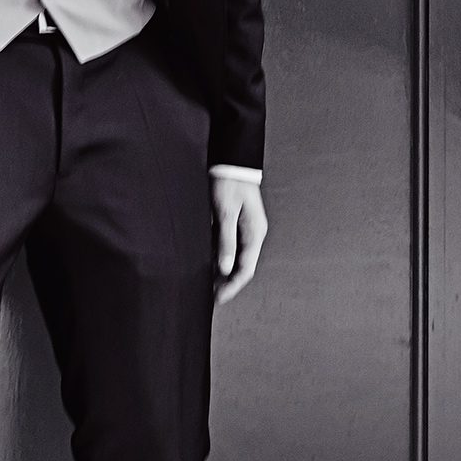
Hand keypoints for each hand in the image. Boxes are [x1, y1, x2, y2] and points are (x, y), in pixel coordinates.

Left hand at [213, 175, 267, 303]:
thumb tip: (226, 269)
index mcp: (254, 233)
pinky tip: (208, 263)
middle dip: (227, 282)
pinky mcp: (236, 223)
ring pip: (235, 257)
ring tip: (206, 282)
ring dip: (222, 271)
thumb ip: (226, 241)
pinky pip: (230, 246)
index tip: (219, 299)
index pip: (245, 269)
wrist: (231, 162)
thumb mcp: (225, 213)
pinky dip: (220, 257)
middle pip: (241, 266)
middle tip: (209, 295)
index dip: (232, 286)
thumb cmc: (229, 184)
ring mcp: (246, 229)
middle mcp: (253, 234)